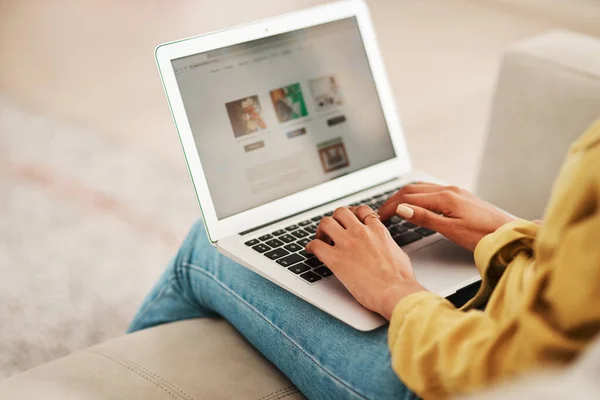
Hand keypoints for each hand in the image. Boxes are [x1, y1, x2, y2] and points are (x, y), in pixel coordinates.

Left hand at [306, 205, 426, 319]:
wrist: (396, 292)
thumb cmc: (401, 280)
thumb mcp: (398, 253)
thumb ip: (387, 245)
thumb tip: (384, 247)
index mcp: (377, 230)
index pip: (362, 211)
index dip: (353, 214)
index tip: (349, 222)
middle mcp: (361, 232)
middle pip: (341, 212)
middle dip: (335, 219)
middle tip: (332, 230)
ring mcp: (347, 244)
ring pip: (326, 222)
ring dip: (321, 230)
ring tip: (321, 238)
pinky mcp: (335, 259)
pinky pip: (316, 245)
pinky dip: (310, 247)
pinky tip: (311, 251)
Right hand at [378, 183, 514, 251]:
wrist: (510, 234)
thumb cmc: (484, 236)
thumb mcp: (451, 230)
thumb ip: (425, 218)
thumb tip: (402, 209)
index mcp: (445, 197)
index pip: (408, 197)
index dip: (391, 206)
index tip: (380, 216)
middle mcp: (449, 189)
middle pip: (412, 189)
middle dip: (394, 199)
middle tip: (382, 212)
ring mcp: (455, 191)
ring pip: (421, 188)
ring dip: (404, 196)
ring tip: (394, 208)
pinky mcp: (460, 196)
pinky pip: (431, 190)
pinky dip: (417, 196)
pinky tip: (415, 204)